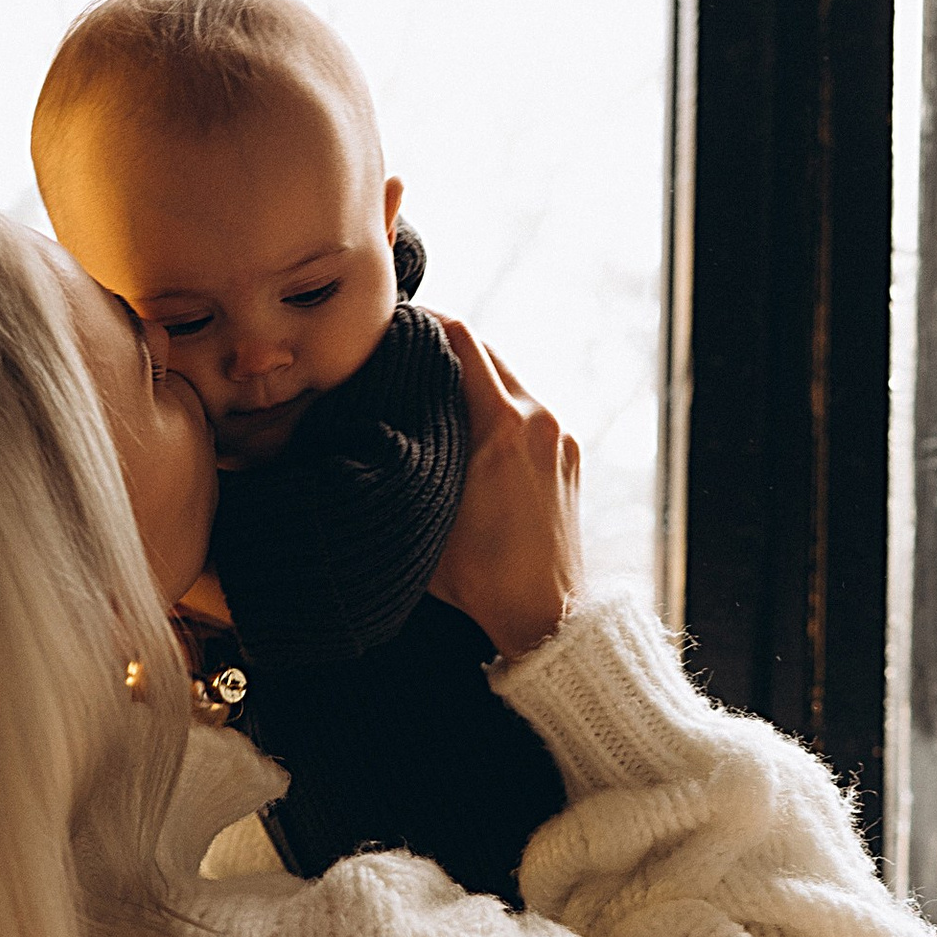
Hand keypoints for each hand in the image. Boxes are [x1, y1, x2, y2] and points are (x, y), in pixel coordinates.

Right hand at [428, 319, 583, 661]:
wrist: (544, 614)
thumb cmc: (480, 578)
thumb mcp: (424, 512)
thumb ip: (403, 459)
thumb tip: (369, 423)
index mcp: (504, 426)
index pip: (461, 340)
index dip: (424, 322)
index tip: (394, 323)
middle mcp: (539, 420)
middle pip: (484, 352)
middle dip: (443, 348)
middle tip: (402, 354)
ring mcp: (558, 436)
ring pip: (507, 379)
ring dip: (470, 378)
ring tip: (429, 391)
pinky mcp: (567, 454)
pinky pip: (526, 409)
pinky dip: (495, 405)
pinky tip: (465, 427)